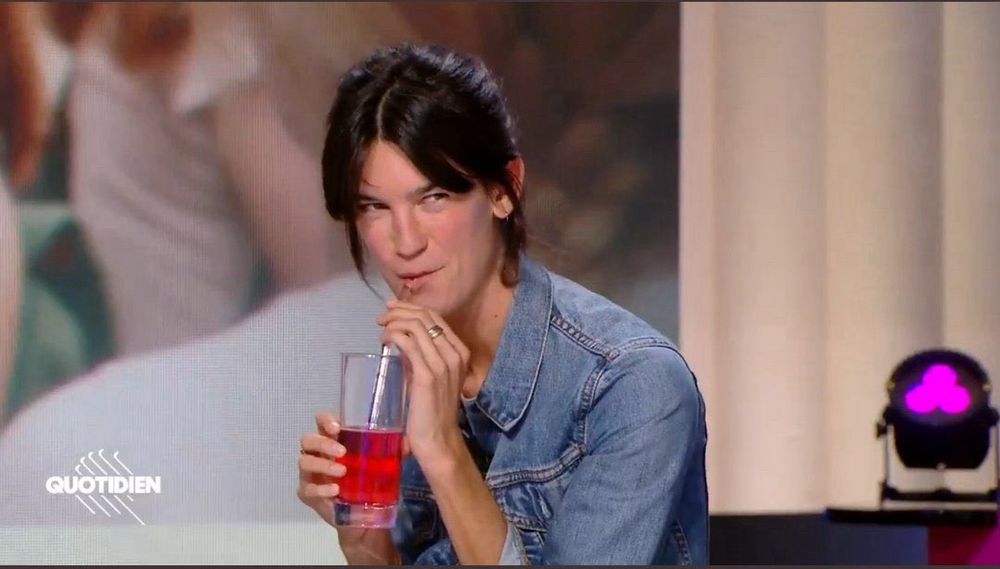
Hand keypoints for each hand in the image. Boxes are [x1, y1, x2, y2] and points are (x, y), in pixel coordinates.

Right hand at [297, 412, 397, 563]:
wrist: (362, 516)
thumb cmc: (369, 482)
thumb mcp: (382, 465)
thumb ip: (392, 452)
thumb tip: (405, 443)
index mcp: (333, 440)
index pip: (321, 421)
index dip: (325, 420)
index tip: (337, 427)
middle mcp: (317, 453)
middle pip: (308, 440)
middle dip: (324, 444)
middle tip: (342, 453)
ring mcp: (309, 473)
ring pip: (304, 461)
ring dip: (323, 465)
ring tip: (342, 473)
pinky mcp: (307, 493)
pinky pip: (307, 488)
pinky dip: (321, 489)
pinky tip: (335, 490)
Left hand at [377, 300, 470, 466]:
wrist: (438, 439)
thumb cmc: (433, 411)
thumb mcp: (432, 376)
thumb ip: (422, 357)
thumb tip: (402, 340)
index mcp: (460, 352)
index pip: (435, 317)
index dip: (411, 308)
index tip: (392, 309)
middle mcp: (455, 354)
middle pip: (425, 316)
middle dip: (399, 311)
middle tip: (381, 318)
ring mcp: (443, 364)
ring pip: (416, 325)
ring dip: (393, 321)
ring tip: (381, 329)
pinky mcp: (427, 374)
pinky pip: (408, 342)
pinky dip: (393, 335)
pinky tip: (385, 341)